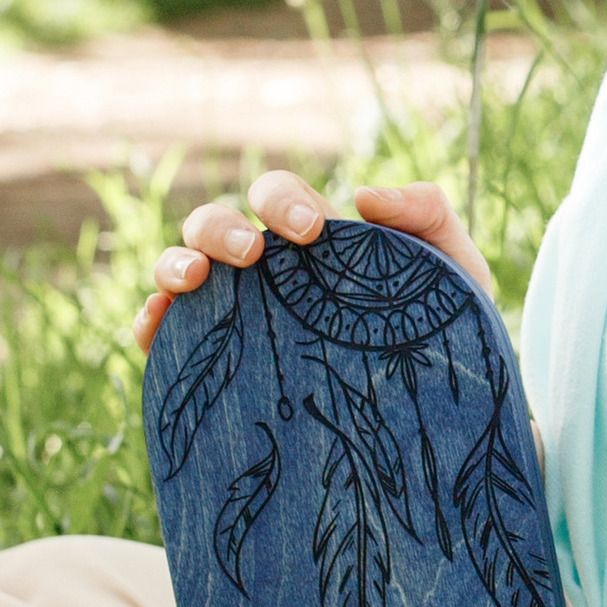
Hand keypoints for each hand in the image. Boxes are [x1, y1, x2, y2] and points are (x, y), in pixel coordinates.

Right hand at [130, 169, 493, 353]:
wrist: (443, 411)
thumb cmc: (446, 331)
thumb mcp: (455, 271)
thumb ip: (428, 216)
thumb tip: (363, 194)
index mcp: (312, 237)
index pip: (276, 196)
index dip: (280, 198)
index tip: (311, 230)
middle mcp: (265, 270)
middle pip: (214, 225)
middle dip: (221, 228)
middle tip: (254, 254)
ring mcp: (237, 313)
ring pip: (181, 268)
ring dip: (175, 263)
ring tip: (195, 281)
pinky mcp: (219, 363)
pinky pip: (168, 334)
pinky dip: (151, 321)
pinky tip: (156, 325)